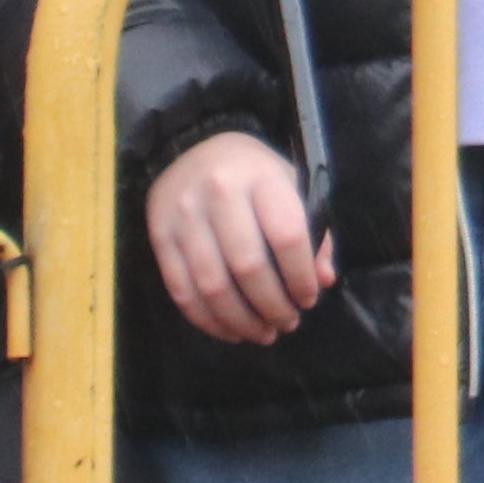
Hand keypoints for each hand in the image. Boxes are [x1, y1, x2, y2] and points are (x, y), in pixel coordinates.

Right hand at [145, 130, 331, 345]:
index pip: (287, 234)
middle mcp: (220, 194)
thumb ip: (313, 232)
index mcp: (262, 177)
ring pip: (212, 284)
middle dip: (271, 305)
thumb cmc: (253, 173)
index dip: (300, 275)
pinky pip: (181, 290)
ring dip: (240, 320)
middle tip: (287, 323)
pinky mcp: (159, 237)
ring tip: (262, 334)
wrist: (191, 148)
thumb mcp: (291, 186)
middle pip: (248, 265)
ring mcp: (184, 216)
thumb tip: (323, 280)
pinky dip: (207, 319)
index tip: (308, 298)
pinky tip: (229, 330)